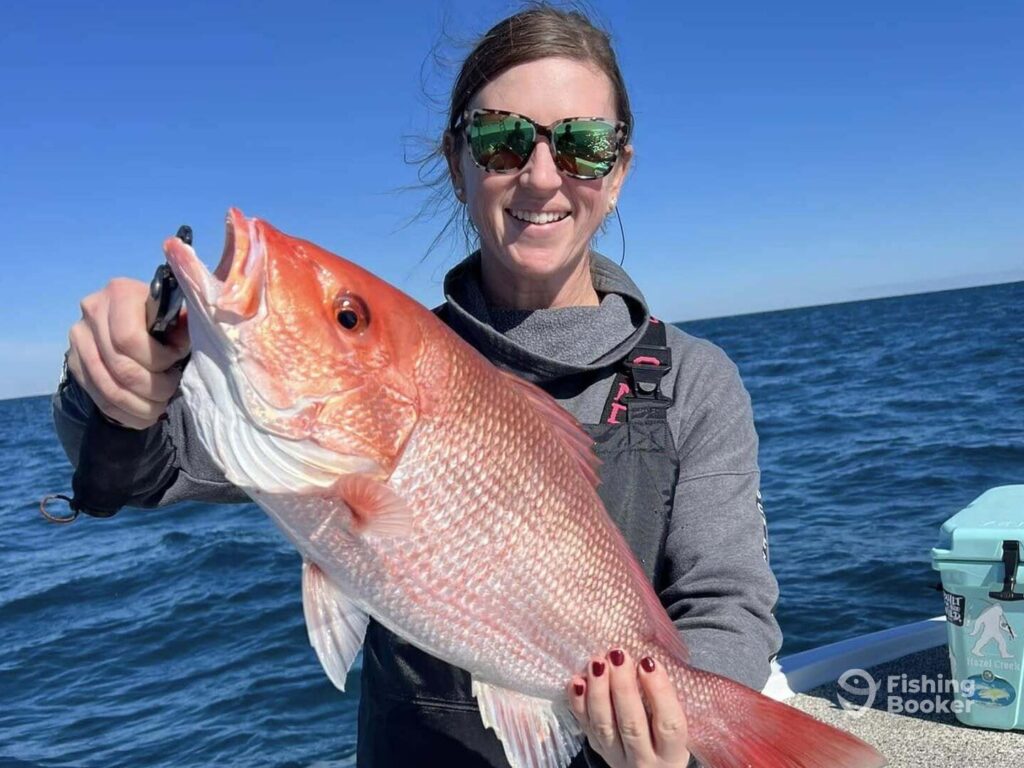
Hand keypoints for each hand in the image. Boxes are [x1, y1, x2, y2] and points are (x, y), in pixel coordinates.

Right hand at [67, 278, 189, 428]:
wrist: (133, 318)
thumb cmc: (165, 318)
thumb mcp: (178, 315)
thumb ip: (184, 325)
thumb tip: (186, 339)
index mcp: (120, 293)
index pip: (128, 339)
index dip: (157, 359)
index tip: (176, 361)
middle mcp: (92, 312)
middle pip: (120, 368)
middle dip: (153, 388)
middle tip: (171, 390)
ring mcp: (79, 339)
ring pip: (108, 389)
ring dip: (141, 406)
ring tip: (160, 407)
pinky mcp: (75, 364)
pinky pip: (99, 399)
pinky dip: (126, 414)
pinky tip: (145, 415)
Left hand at [568, 650, 689, 767]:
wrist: (648, 765)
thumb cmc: (665, 735)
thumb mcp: (677, 721)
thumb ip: (669, 696)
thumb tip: (652, 656)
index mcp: (671, 752)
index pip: (669, 725)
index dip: (660, 693)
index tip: (649, 662)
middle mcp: (644, 758)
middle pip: (632, 725)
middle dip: (623, 688)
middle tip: (619, 656)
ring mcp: (616, 756)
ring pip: (604, 726)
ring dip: (598, 691)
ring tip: (597, 662)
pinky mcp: (596, 748)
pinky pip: (584, 726)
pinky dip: (578, 703)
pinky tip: (577, 681)